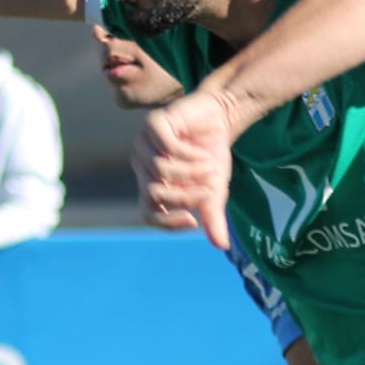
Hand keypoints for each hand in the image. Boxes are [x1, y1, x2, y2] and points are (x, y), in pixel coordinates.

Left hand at [131, 90, 236, 248]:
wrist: (219, 118)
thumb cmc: (211, 155)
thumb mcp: (214, 190)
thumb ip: (213, 216)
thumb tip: (221, 246)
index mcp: (152, 185)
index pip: (148, 213)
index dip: (166, 222)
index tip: (192, 221)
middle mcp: (142, 166)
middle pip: (154, 193)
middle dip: (184, 196)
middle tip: (208, 191)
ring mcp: (144, 143)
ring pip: (160, 170)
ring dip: (190, 173)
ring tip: (209, 168)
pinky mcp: (153, 124)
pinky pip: (167, 147)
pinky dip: (189, 155)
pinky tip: (202, 154)